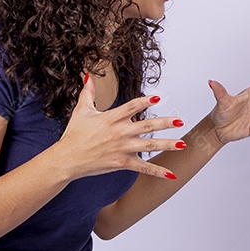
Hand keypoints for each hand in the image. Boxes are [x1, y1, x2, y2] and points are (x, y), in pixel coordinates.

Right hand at [54, 76, 182, 179]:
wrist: (66, 160)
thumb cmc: (73, 135)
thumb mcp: (81, 111)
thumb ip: (88, 93)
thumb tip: (88, 76)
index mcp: (111, 118)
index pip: (131, 107)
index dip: (144, 102)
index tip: (158, 97)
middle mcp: (119, 132)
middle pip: (146, 126)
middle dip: (164, 123)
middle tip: (180, 121)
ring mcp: (122, 148)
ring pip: (149, 146)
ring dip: (167, 145)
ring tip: (183, 144)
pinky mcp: (122, 163)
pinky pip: (143, 167)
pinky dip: (158, 171)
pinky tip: (172, 174)